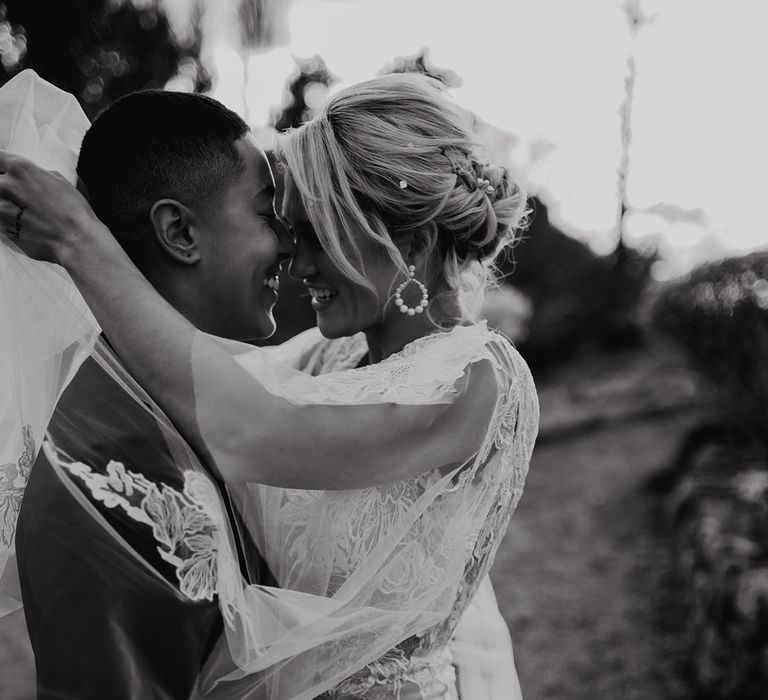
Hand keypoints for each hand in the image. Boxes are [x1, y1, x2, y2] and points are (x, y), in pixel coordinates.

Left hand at [0, 150, 102, 264]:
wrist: (75, 239)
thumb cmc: (74, 211)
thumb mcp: (60, 181)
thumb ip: (39, 175)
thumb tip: (32, 177)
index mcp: (20, 168)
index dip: (2, 168)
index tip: (5, 173)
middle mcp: (6, 184)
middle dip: (5, 188)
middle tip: (22, 198)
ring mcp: (0, 206)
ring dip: (6, 206)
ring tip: (24, 213)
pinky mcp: (1, 225)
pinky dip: (7, 220)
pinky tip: (24, 224)